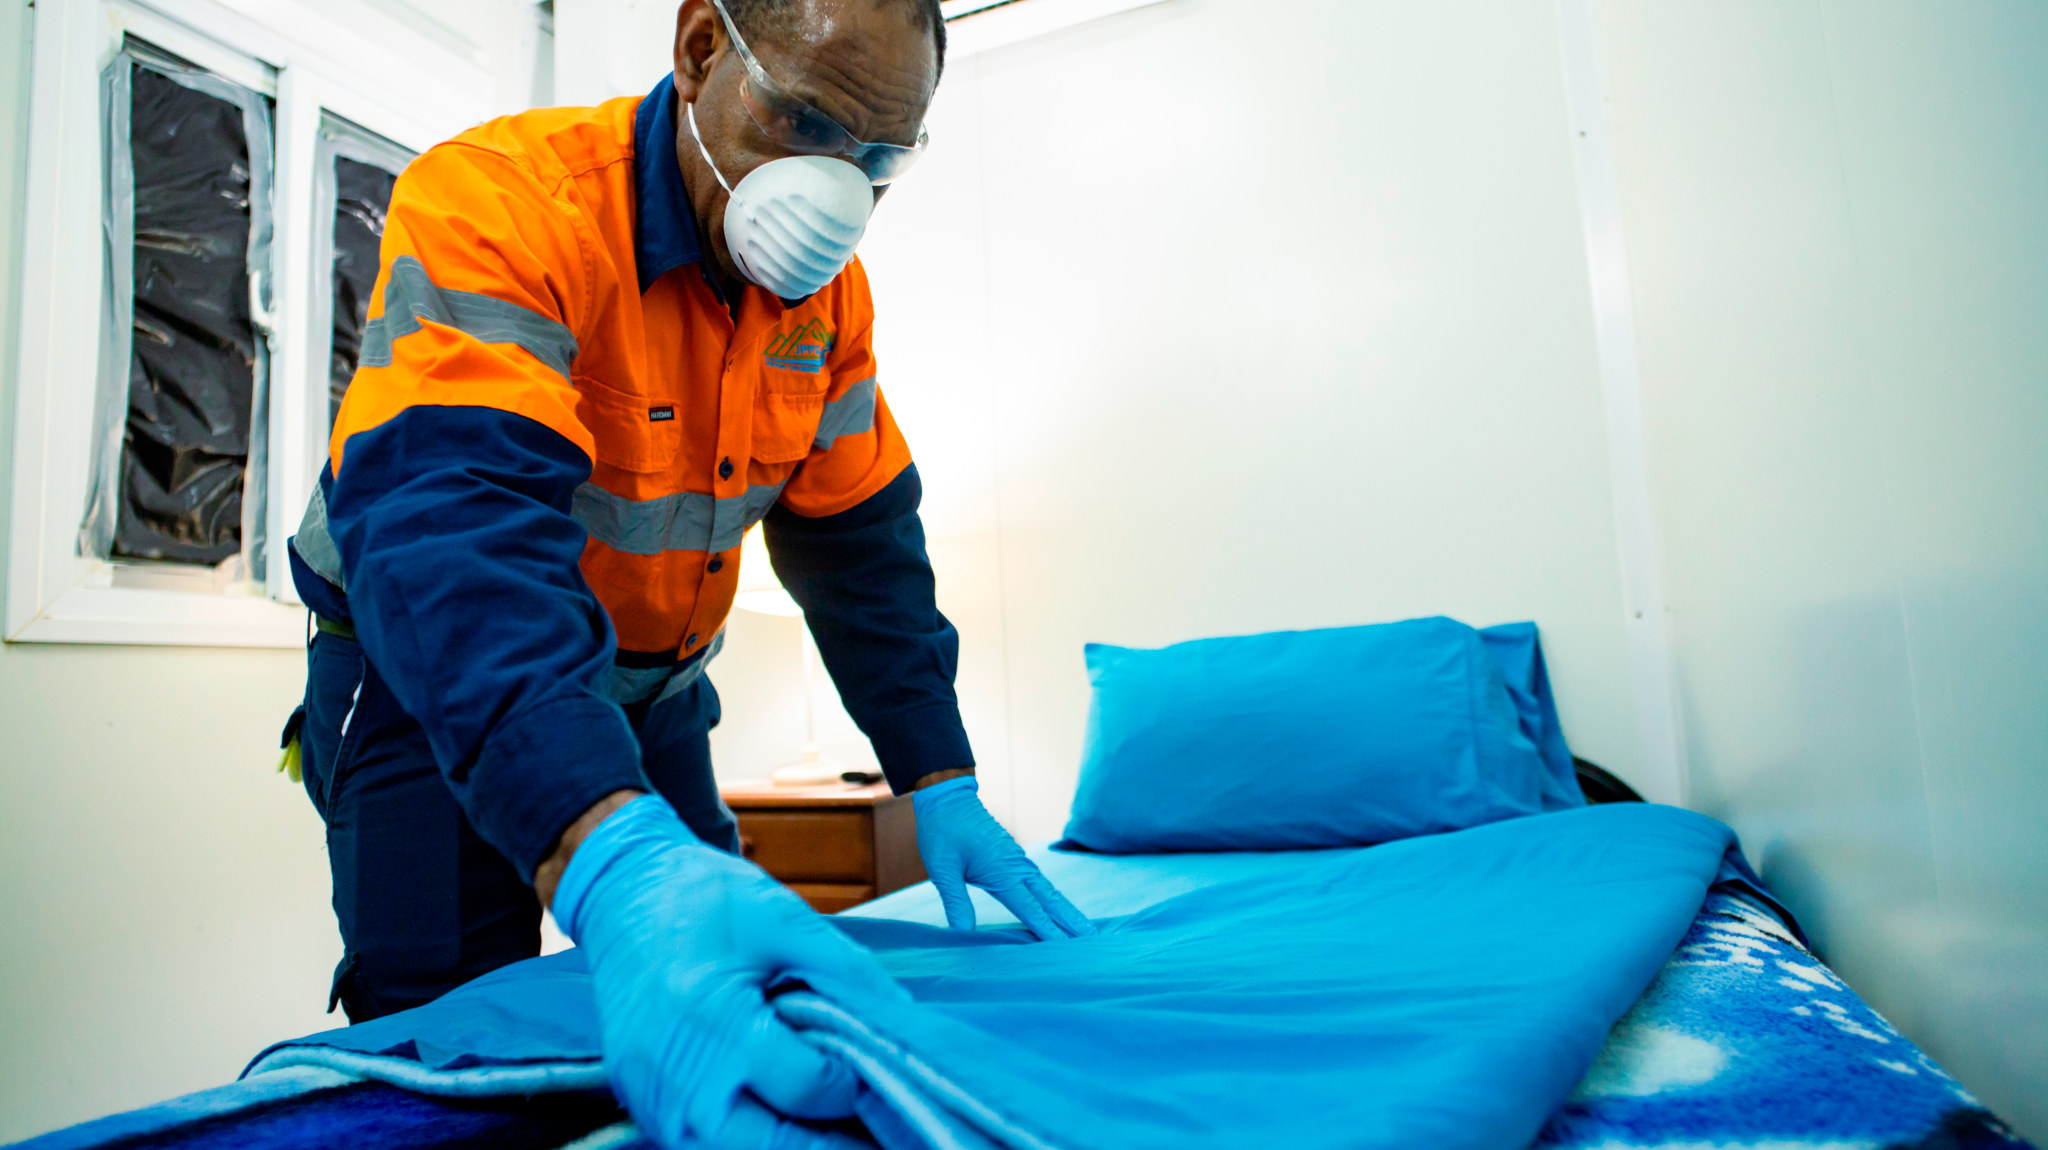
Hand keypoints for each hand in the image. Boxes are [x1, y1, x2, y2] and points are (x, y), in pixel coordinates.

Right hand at [553, 795, 903, 1149]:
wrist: (623, 894)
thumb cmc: (702, 898)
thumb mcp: (783, 918)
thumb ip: (849, 973)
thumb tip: (907, 1022)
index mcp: (714, 1019)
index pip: (806, 1087)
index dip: (851, 1082)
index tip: (870, 1067)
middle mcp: (676, 1075)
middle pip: (771, 1147)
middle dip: (829, 1143)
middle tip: (870, 1126)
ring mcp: (653, 1098)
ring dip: (788, 1146)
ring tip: (828, 1125)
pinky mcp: (642, 1104)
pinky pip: (701, 1145)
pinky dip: (747, 1138)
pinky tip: (780, 1115)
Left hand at [912, 776, 1095, 939]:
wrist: (948, 798)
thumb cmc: (943, 831)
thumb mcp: (942, 867)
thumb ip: (956, 900)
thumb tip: (963, 932)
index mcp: (1002, 871)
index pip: (1031, 908)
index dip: (1049, 929)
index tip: (1069, 945)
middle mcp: (1017, 867)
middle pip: (1050, 899)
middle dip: (1071, 920)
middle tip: (1093, 938)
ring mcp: (1018, 861)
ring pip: (1048, 890)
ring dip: (1066, 909)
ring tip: (1084, 928)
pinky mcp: (1014, 858)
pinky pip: (1039, 882)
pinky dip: (1053, 897)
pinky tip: (1057, 906)